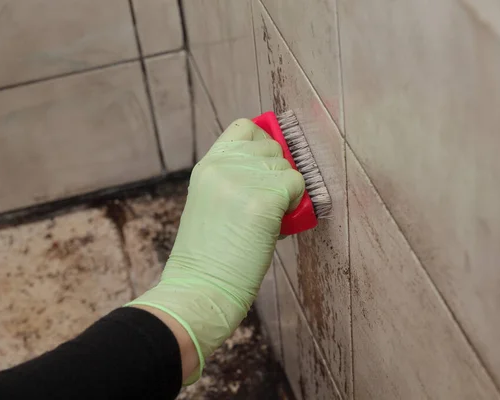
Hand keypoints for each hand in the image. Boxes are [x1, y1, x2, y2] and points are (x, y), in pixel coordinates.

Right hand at [128, 119, 304, 382]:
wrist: (200, 287)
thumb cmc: (209, 256)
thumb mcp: (210, 202)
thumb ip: (234, 179)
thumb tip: (272, 171)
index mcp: (209, 165)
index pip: (244, 127)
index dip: (261, 143)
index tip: (264, 167)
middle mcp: (226, 164)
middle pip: (273, 146)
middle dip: (276, 173)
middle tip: (263, 206)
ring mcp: (245, 178)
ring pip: (288, 167)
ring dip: (285, 192)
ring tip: (264, 222)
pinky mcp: (266, 197)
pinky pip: (299, 186)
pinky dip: (295, 206)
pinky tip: (276, 226)